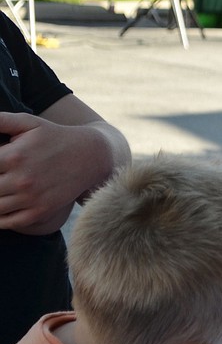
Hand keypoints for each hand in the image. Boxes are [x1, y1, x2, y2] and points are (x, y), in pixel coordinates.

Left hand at [0, 112, 115, 233]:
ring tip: (1, 189)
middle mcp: (21, 180)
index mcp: (14, 156)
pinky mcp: (41, 211)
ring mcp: (31, 198)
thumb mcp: (30, 123)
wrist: (91, 156)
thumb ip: (2, 120)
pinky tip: (2, 205)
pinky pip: (8, 222)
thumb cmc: (55, 137)